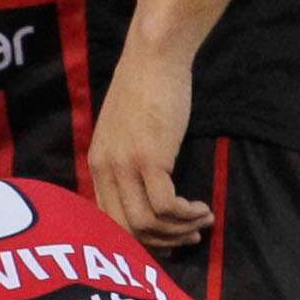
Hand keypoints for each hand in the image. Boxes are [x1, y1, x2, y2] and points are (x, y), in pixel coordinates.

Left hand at [87, 43, 210, 249]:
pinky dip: (186, 215)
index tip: (164, 240)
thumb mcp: (125, 130)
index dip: (138, 237)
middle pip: (125, 228)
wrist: (154, 58)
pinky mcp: (149, 158)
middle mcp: (105, 169)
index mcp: (97, 164)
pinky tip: (202, 208)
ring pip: (146, 223)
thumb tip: (146, 191)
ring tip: (202, 221)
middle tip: (188, 238)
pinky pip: (166, 206)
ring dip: (178, 230)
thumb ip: (128, 160)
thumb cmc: (146, 90)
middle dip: (160, 242)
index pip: (108, 219)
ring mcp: (125, 165)